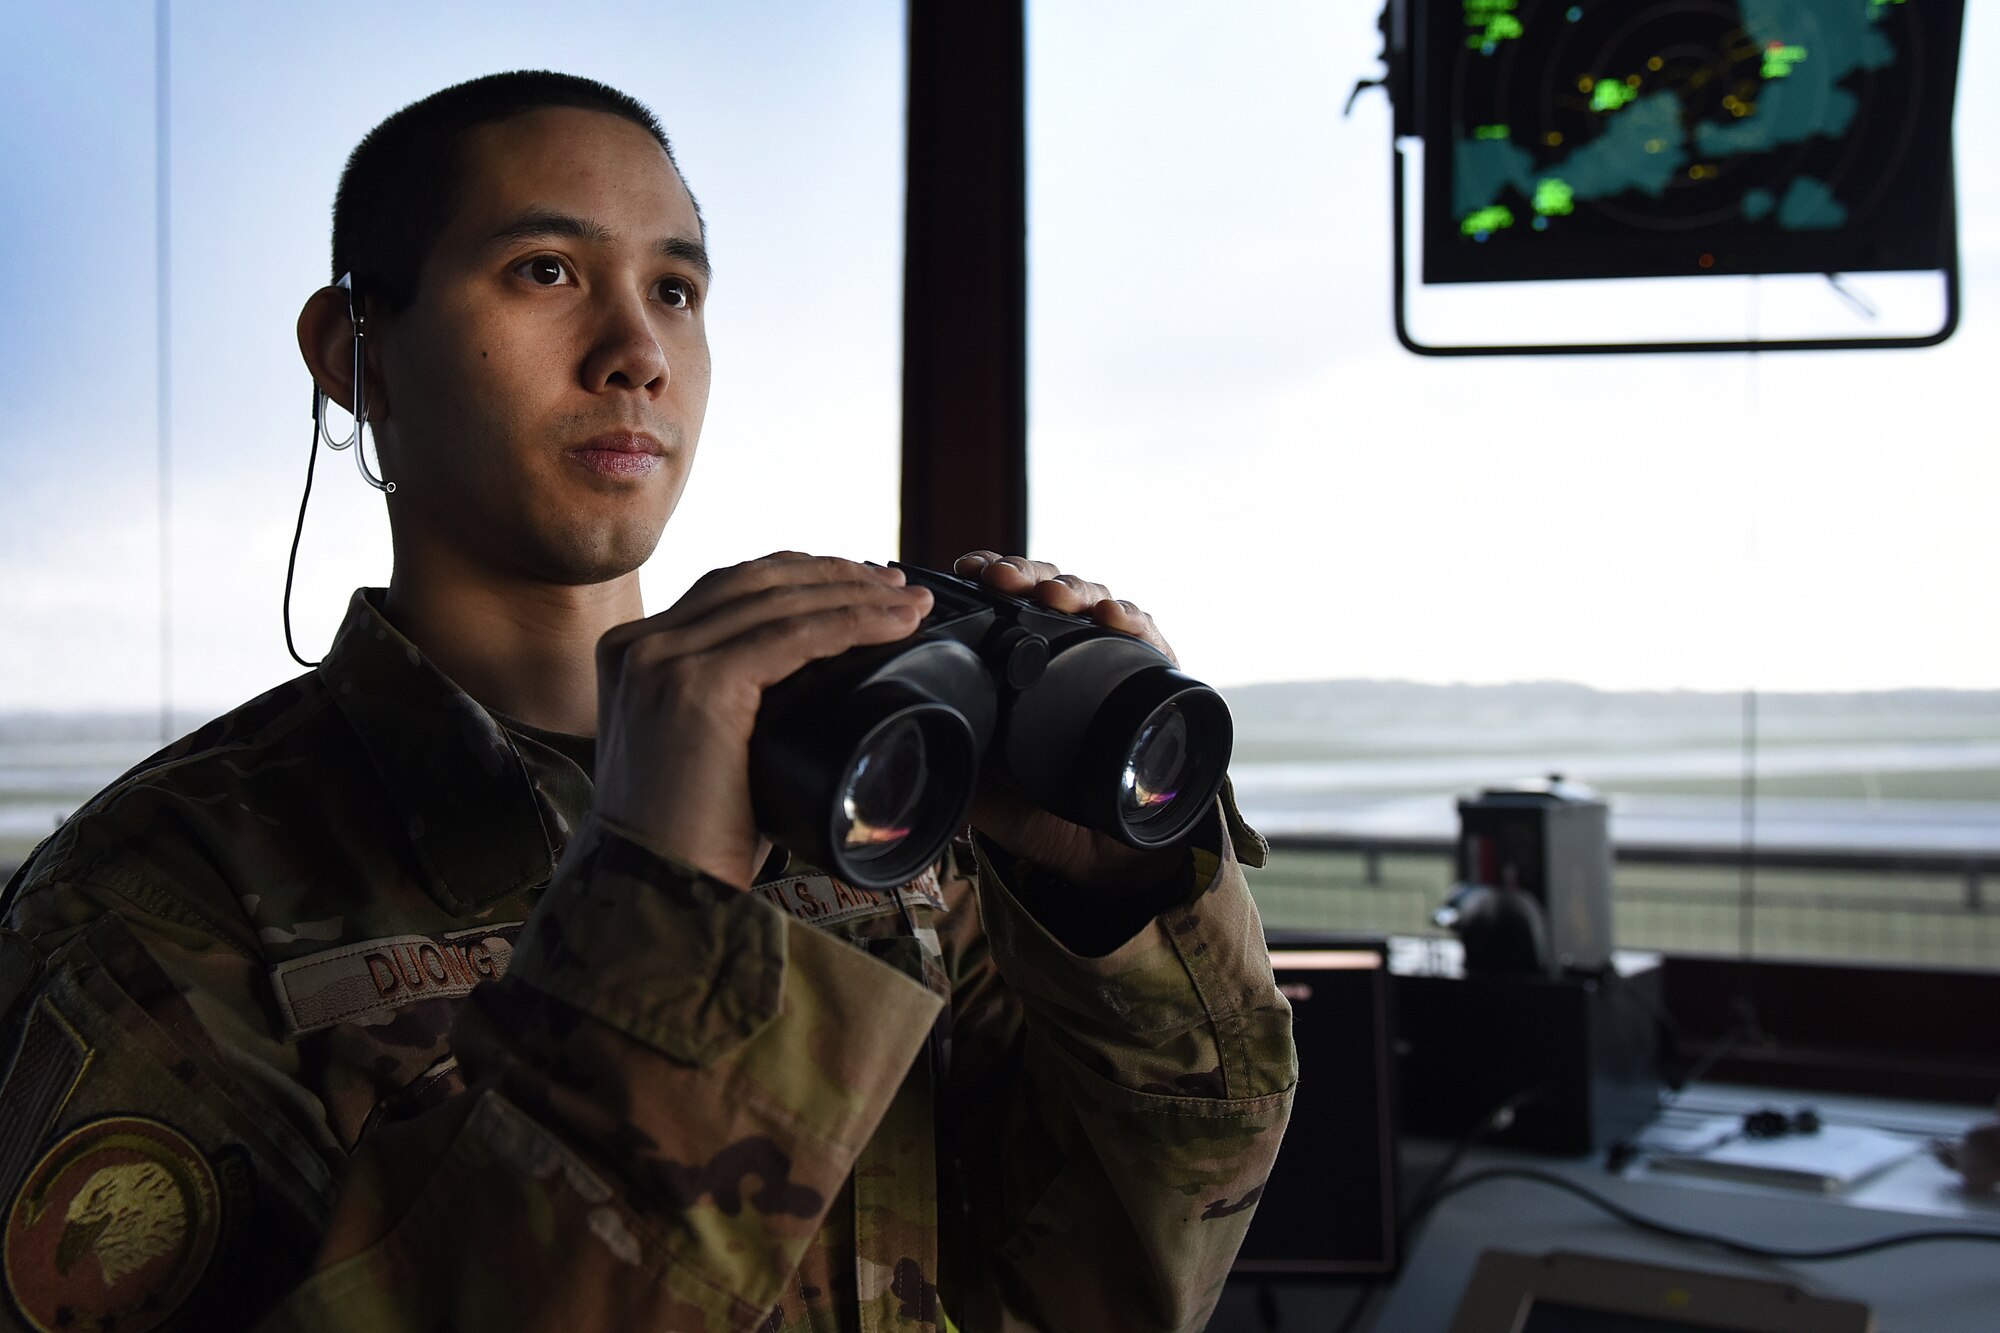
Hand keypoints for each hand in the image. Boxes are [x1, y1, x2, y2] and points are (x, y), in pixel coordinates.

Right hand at [592, 554, 931, 887]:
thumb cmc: (694, 839)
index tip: (861, 582)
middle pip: (755, 579)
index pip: (729, 588)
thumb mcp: (708, 750)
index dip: (800, 576)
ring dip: (857, 593)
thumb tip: (817, 683)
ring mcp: (662, 660)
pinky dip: (853, 623)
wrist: (657, 894)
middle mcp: (638, 645)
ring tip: (910, 601)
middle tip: (897, 584)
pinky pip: (794, 635)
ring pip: (780, 601)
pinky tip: (895, 623)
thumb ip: (738, 705)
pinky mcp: (696, 685)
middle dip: (835, 574)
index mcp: (632, 651)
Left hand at [953, 551, 1188, 890]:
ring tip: (1057, 596)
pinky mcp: (1155, 677)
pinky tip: (1115, 617)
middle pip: (1049, 588)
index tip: (969, 570)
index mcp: (1022, 663)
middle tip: (1006, 580)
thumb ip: (953, 764)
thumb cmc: (1043, 815)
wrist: (1102, 858)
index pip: (1005, 601)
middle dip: (1026, 576)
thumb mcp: (984, 788)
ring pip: (1095, 601)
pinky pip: (1148, 636)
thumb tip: (912, 746)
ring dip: (1074, 590)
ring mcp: (1113, 658)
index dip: (989, 577)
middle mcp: (1068, 650)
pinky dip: (1133, 619)